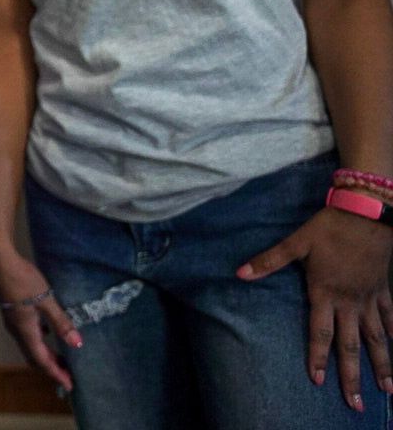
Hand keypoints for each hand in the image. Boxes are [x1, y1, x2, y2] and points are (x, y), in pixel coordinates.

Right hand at [0, 245, 80, 391]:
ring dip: (46, 355)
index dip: (56, 374)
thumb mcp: (46, 300)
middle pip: (34, 357)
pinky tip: (49, 332)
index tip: (69, 385)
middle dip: (51, 367)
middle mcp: (17, 330)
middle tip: (69, 374)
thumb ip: (61, 322)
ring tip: (62, 357)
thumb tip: (77, 344)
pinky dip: (40, 341)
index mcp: (25, 330)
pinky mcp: (12, 312)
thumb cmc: (23, 280)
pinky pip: (27, 335)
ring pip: (30, 347)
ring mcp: (12, 321)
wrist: (0, 261)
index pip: (42, 360)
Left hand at [240, 207, 392, 409]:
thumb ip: (268, 261)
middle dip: (353, 376)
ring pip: (377, 338)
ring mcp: (370, 297)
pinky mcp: (384, 288)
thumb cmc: (329, 228)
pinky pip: (391, 316)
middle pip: (352, 346)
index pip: (320, 333)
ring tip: (387, 390)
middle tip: (356, 403)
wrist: (367, 214)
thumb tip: (239, 273)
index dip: (318, 358)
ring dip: (383, 364)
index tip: (319, 381)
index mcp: (325, 293)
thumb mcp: (295, 243)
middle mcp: (350, 302)